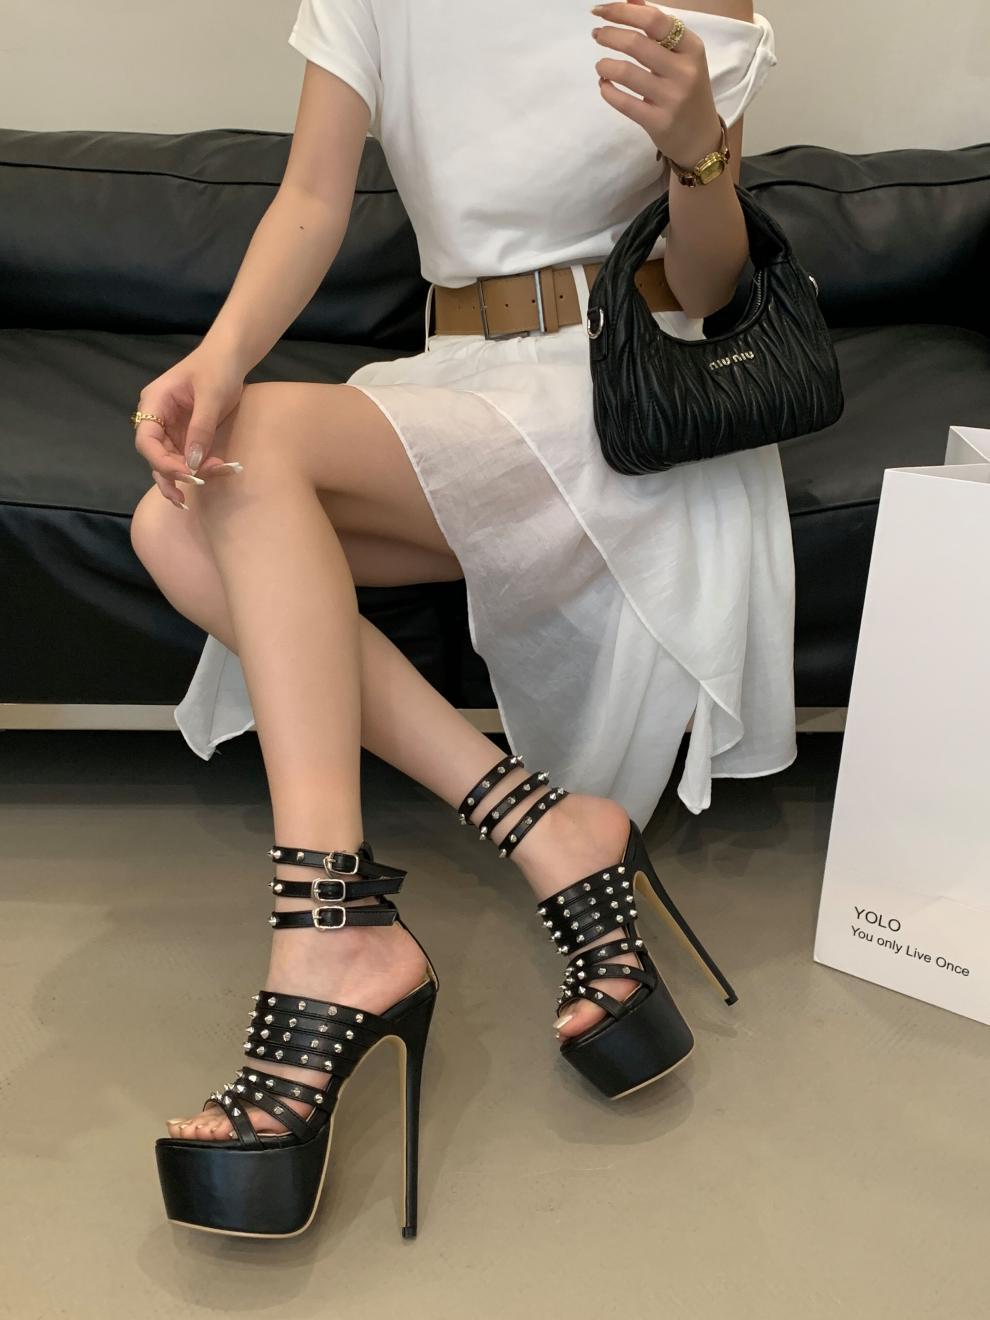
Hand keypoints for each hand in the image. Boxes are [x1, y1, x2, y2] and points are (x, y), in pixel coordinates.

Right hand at [133, 345, 245, 507]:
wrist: (230, 357)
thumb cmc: (217, 367)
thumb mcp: (211, 396)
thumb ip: (201, 429)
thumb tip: (192, 463)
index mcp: (154, 403)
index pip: (146, 440)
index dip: (161, 462)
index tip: (185, 474)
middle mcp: (158, 418)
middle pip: (156, 456)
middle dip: (177, 472)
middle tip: (201, 482)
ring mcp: (171, 428)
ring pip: (171, 460)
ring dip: (191, 473)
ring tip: (217, 473)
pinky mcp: (186, 434)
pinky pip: (188, 457)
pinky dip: (202, 466)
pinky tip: (218, 469)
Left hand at [591, 1, 722, 166]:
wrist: (700, 138)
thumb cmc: (687, 90)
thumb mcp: (682, 56)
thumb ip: (658, 28)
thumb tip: (630, 0)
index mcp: (692, 47)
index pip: (654, 20)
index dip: (623, 12)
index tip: (602, 10)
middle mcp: (684, 71)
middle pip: (636, 44)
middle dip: (609, 35)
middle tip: (597, 34)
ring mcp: (672, 98)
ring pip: (626, 73)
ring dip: (605, 65)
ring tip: (601, 65)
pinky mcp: (658, 122)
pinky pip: (623, 102)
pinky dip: (607, 90)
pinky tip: (604, 84)